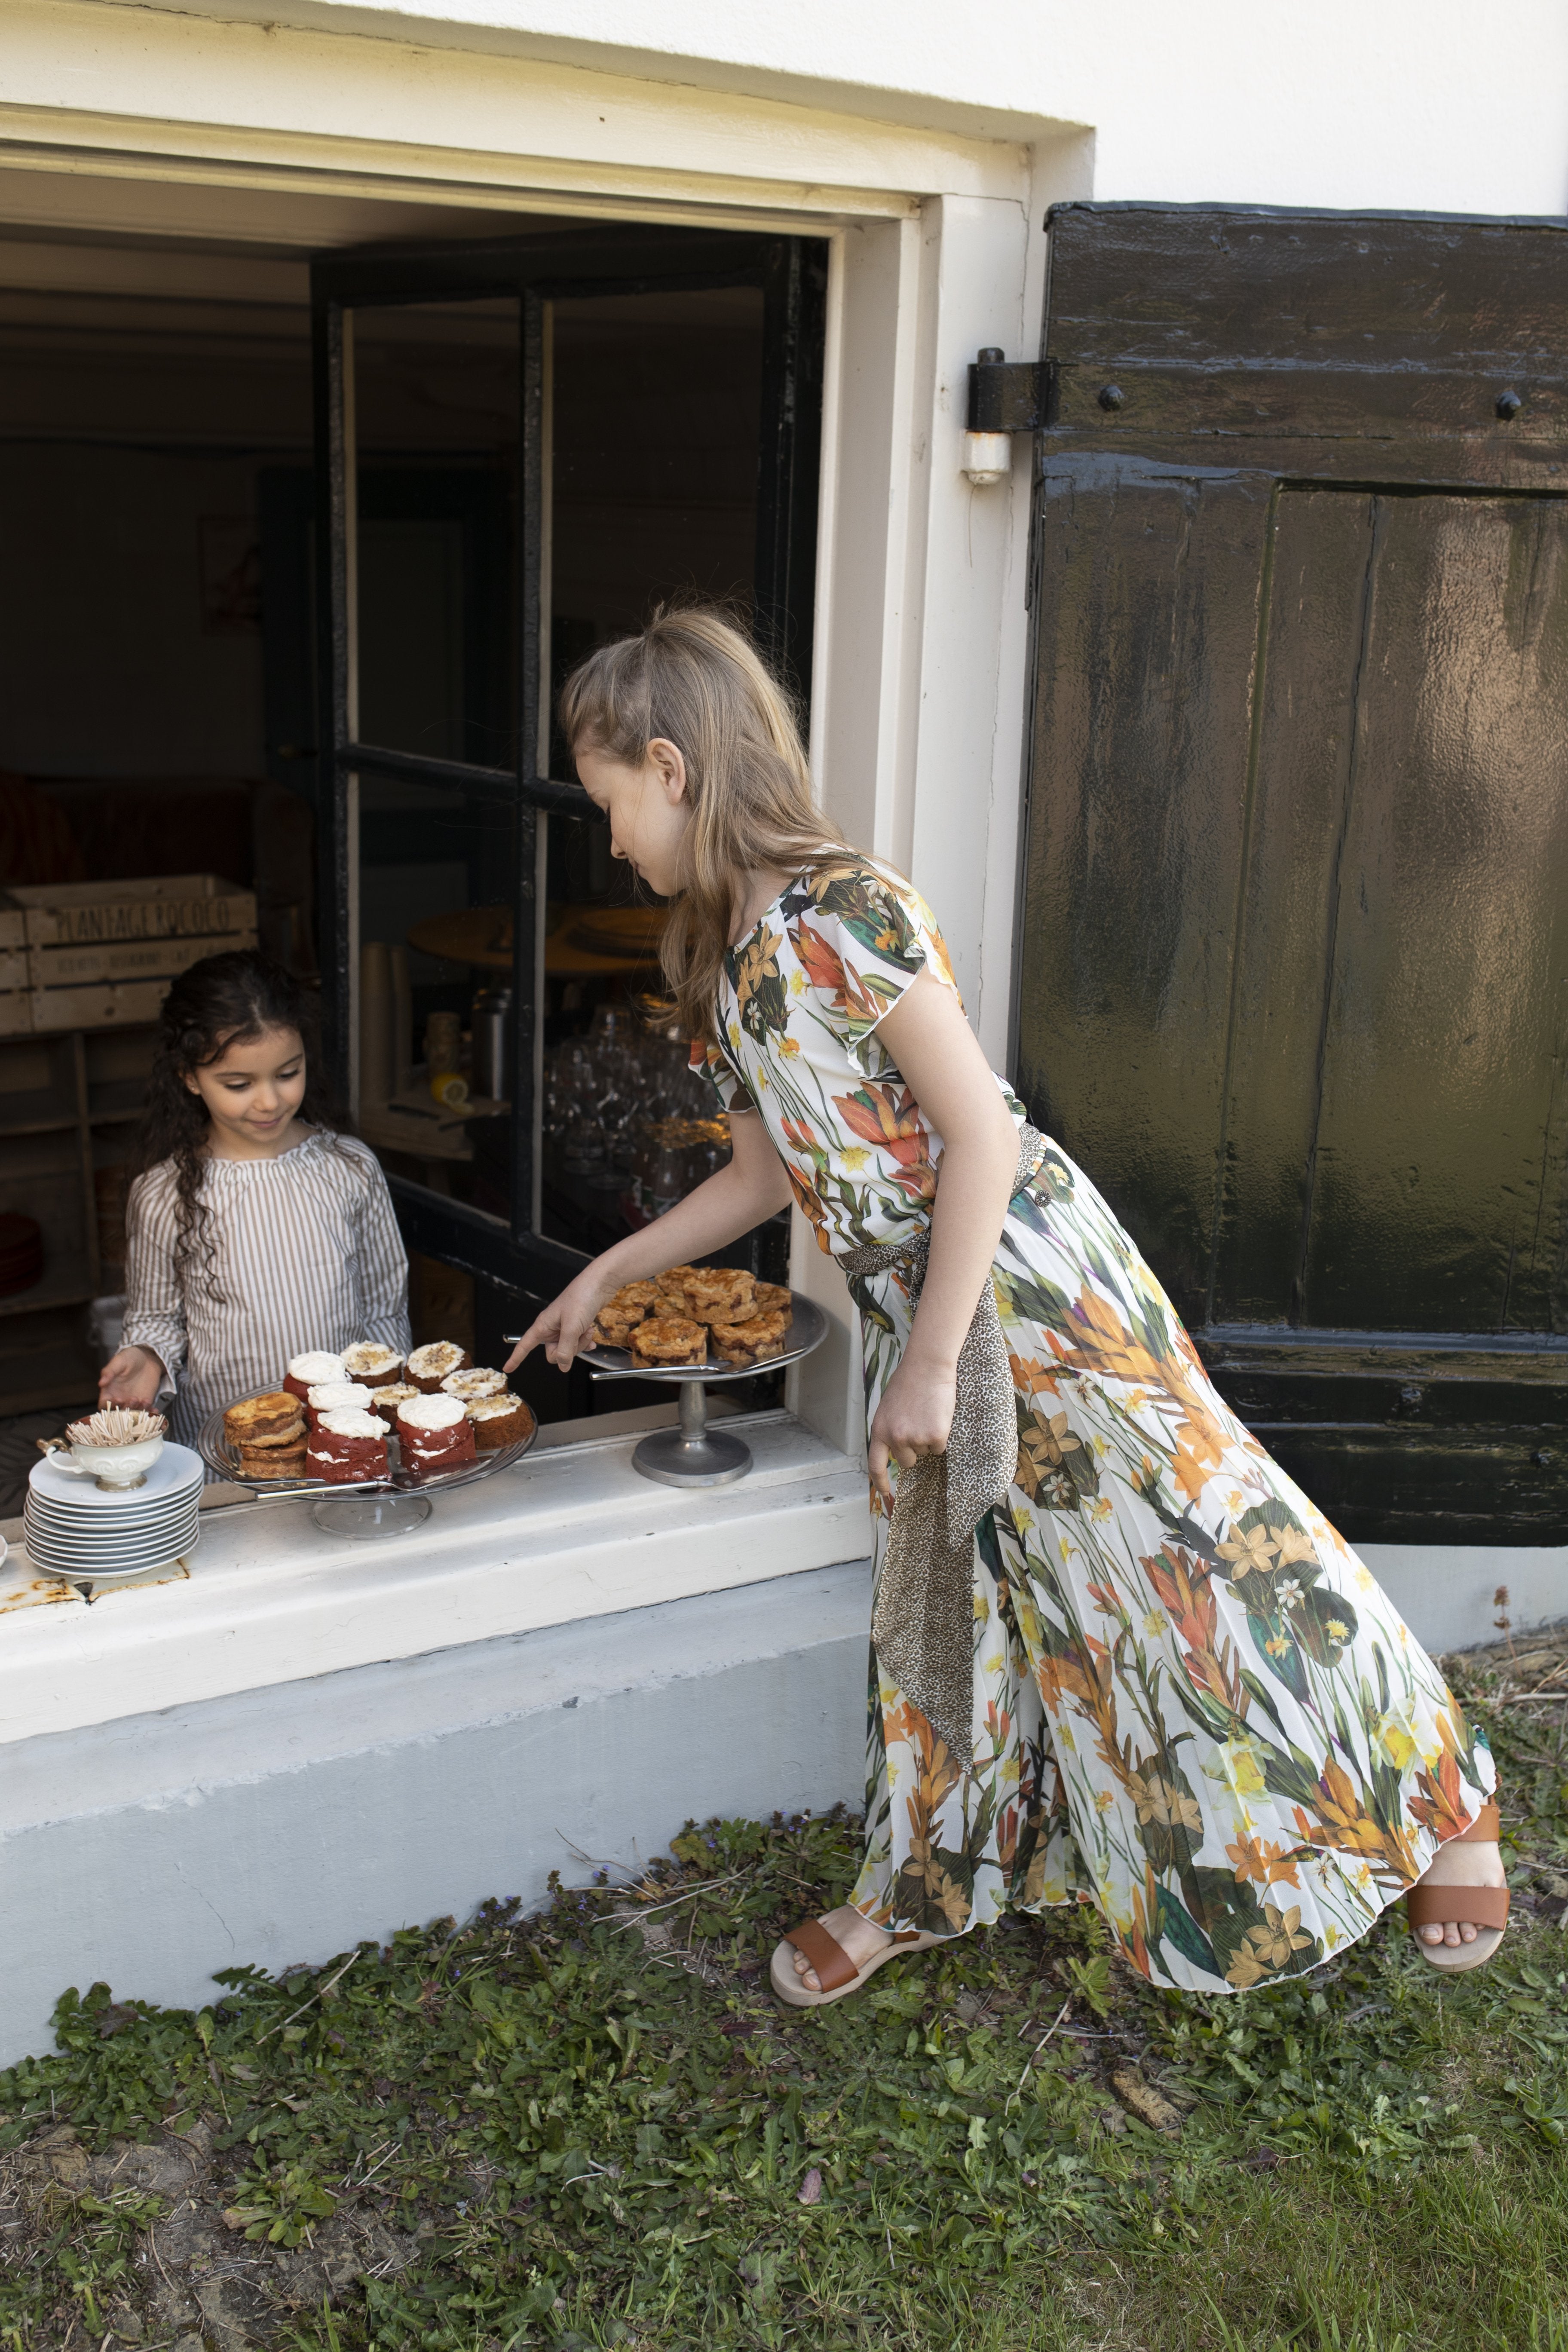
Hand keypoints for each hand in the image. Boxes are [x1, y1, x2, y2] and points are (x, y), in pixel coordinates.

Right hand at [99, 1345, 165, 1409]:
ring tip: (143, 1400)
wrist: (148, 1357)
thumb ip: (109, 1371)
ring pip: (133, 1414)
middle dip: (125, 1410)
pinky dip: (151, 1413)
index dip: (109, 1406)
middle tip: (133, 1399)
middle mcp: (120, 1399)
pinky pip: (146, 1411)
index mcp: (109, 1392)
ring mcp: (133, 1402)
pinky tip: (155, 1410)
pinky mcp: (145, 1402)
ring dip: (138, 1411)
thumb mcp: (119, 1361)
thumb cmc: (129, 1357)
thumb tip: (101, 1382)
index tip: (118, 1399)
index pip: (104, 1405)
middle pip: (118, 1413)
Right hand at [504, 1266, 617, 1375]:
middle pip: (554, 1353)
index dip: (516, 1357)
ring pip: (567, 1349)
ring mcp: (564, 1327)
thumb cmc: (581, 1298)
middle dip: (569, 1350)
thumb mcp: (572, 1327)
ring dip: (580, 1344)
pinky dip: (585, 1342)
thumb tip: (563, 1367)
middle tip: (579, 1336)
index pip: (524, 1344)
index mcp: (543, 1325)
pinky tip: (592, 1337)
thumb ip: (566, 1349)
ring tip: (588, 1330)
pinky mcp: (576, 1326)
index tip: (508, 1369)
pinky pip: (576, 1343)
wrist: (599, 1284)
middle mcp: (551, 1327)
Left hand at [867, 1353, 956, 1508]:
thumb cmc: (909, 1382)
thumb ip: (889, 1429)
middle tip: (919, 1425)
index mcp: (879, 1430)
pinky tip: (938, 1416)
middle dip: (914, 1450)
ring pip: (926, 1452)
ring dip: (929, 1438)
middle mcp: (895, 1438)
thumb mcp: (889, 1408)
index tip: (887, 1494)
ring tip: (927, 1413)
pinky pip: (940, 1447)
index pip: (876, 1465)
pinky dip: (942, 1435)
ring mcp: (915, 1438)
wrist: (927, 1366)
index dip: (881, 1483)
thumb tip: (896, 1449)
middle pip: (907, 1461)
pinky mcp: (935, 1436)